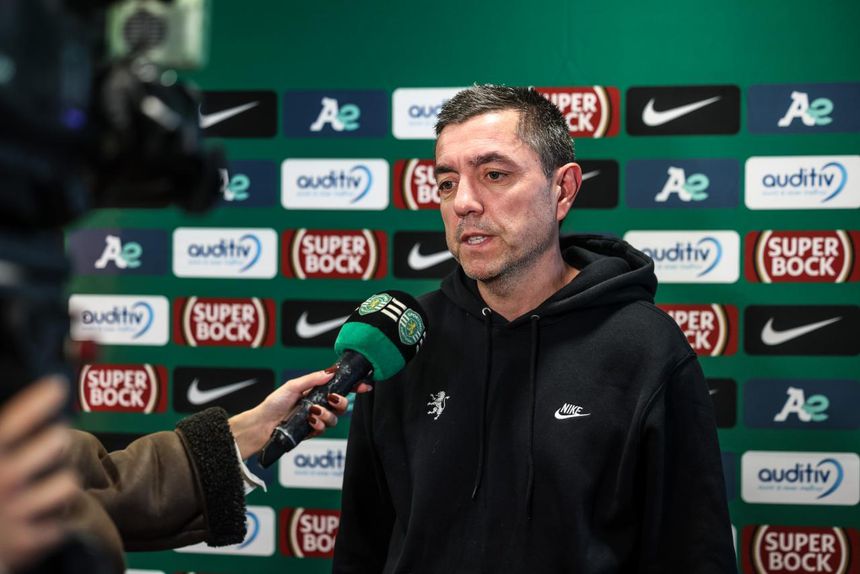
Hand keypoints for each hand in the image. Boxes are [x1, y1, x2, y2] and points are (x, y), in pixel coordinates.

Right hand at [0, 376, 78, 571]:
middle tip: (52, 443)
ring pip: (67, 483)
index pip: (13, 423)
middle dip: (57, 441)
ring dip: (61, 483)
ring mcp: (14, 512)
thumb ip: (5, 437)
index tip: (56, 385)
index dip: (36, 403)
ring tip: (47, 484)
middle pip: (55, 443)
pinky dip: (53, 522)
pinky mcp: (25, 541)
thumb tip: (38, 396)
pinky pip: (61, 523)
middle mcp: (1, 481)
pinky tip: (37, 519)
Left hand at [229, 370, 371, 458]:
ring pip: (335, 418)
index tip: (364, 385)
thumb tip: (330, 372)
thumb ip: (312, 379)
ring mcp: (315, 419)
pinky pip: (323, 429)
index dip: (353, 386)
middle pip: (341, 404)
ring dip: (327, 415)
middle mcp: (318, 404)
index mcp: (315, 391)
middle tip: (332, 399)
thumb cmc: (273, 404)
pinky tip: (310, 422)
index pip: (338, 387)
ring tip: (313, 413)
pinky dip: (319, 425)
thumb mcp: (292, 386)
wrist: (261, 425)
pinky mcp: (311, 432)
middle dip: (342, 402)